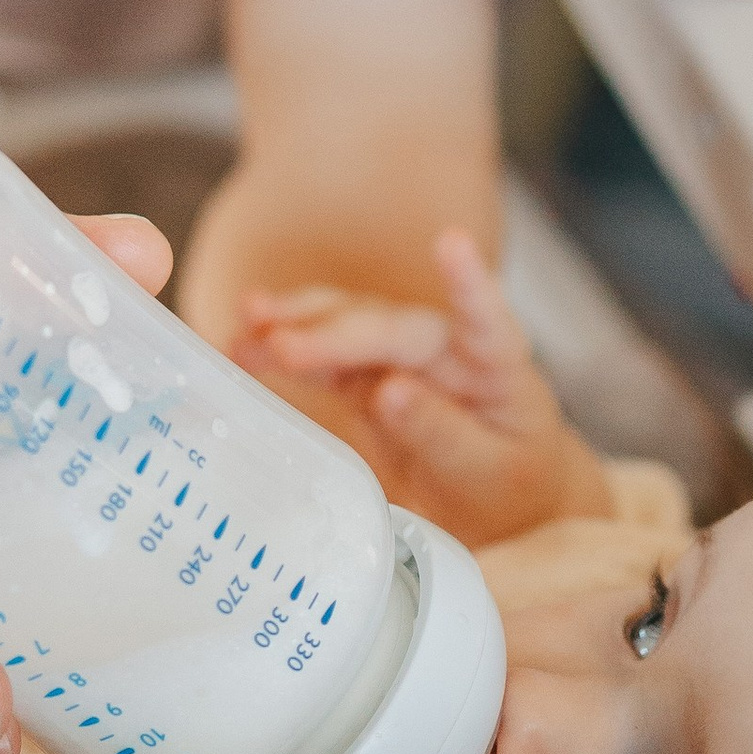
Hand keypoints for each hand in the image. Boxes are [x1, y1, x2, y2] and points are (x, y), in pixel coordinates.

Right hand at [236, 231, 611, 547]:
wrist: (498, 510)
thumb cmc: (508, 488)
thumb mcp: (490, 476)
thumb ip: (445, 434)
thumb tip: (390, 391)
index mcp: (498, 371)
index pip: (486, 321)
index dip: (468, 282)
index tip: (452, 243)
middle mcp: (448, 350)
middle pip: (391, 328)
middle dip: (335, 333)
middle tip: (281, 345)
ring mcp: (403, 357)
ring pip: (350, 326)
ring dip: (299, 322)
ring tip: (249, 322)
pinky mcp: (367, 376)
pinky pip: (323, 358)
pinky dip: (284, 348)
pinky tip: (244, 342)